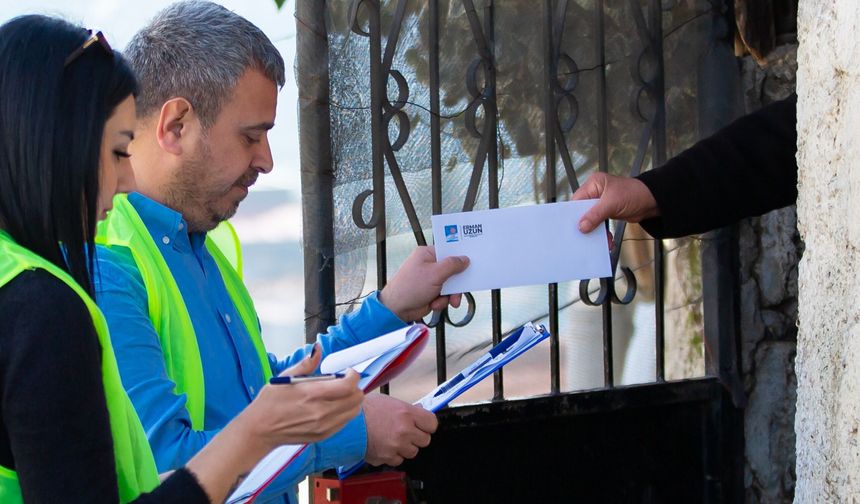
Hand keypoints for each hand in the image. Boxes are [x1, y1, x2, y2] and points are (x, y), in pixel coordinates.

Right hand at [236, 345, 363, 448]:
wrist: (260, 430)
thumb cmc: (270, 401)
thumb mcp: (285, 377)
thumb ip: (306, 363)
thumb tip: (318, 349)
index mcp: (312, 394)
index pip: (348, 385)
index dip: (353, 376)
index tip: (348, 372)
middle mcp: (321, 412)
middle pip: (356, 398)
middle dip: (354, 387)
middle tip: (344, 382)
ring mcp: (323, 426)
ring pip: (354, 411)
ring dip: (352, 400)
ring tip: (339, 394)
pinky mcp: (323, 436)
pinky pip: (345, 422)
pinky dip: (345, 412)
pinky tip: (332, 406)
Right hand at [363, 393, 437, 465]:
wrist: (348, 423)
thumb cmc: (365, 410)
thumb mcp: (390, 402)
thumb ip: (407, 409)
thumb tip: (419, 411)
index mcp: (407, 414)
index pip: (432, 423)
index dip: (427, 424)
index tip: (423, 425)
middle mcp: (404, 431)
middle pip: (425, 440)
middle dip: (417, 436)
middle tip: (407, 432)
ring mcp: (396, 446)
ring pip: (412, 452)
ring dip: (405, 447)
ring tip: (393, 438)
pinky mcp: (386, 457)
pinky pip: (398, 460)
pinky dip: (393, 455)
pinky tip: (385, 445)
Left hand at [379, 246, 468, 321]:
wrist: (397, 309)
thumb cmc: (410, 288)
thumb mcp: (434, 273)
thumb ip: (452, 265)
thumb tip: (465, 259)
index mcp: (427, 254)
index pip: (448, 251)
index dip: (460, 256)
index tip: (471, 260)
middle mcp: (429, 265)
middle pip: (452, 269)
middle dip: (456, 282)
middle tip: (461, 288)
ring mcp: (430, 279)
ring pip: (451, 284)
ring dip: (450, 294)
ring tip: (448, 301)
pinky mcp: (431, 292)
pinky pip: (446, 294)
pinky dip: (443, 301)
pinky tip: (435, 304)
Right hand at [572, 173, 659, 232]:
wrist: (652, 201)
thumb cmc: (635, 193)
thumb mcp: (612, 203)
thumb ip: (596, 214)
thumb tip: (582, 226)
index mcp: (594, 184)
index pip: (577, 200)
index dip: (573, 213)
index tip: (571, 226)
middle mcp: (596, 193)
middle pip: (582, 211)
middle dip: (584, 224)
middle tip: (581, 236)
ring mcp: (601, 203)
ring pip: (591, 219)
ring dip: (594, 231)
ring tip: (596, 241)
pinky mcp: (607, 212)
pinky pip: (599, 224)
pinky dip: (602, 233)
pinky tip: (606, 240)